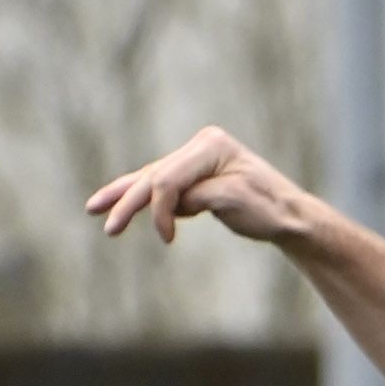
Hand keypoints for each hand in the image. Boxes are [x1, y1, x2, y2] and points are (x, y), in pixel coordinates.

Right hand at [87, 126, 312, 246]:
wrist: (291, 216)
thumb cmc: (270, 209)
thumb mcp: (235, 202)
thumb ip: (199, 196)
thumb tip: (172, 202)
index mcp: (211, 146)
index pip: (169, 178)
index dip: (160, 209)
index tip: (166, 239)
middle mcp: (201, 146)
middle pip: (155, 176)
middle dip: (128, 202)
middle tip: (107, 226)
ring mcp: (197, 159)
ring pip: (152, 178)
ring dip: (124, 195)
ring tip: (93, 207)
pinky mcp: (196, 176)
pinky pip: (162, 186)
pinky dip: (142, 197)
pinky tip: (120, 203)